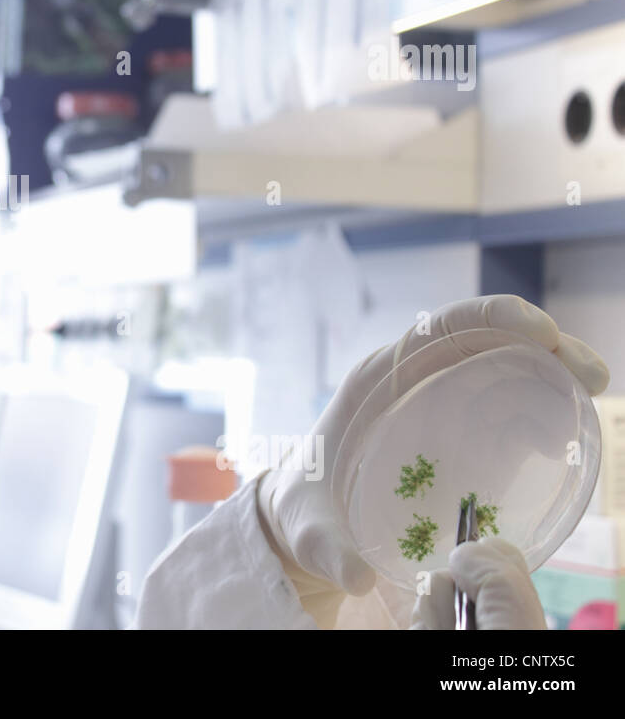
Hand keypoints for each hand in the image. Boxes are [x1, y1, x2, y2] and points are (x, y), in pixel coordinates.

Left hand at [255, 294, 608, 627]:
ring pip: (507, 369)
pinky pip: (510, 410)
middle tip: (590, 375)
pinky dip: (542, 415)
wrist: (307, 520)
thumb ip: (327, 547)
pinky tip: (556, 444)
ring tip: (586, 399)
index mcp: (377, 380)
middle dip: (545, 344)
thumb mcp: (308, 525)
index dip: (491, 316)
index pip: (439, 328)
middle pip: (487, 340)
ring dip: (554, 375)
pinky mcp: (463, 434)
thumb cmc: (304, 509)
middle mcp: (415, 380)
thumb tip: (355, 577)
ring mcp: (442, 403)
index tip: (538, 332)